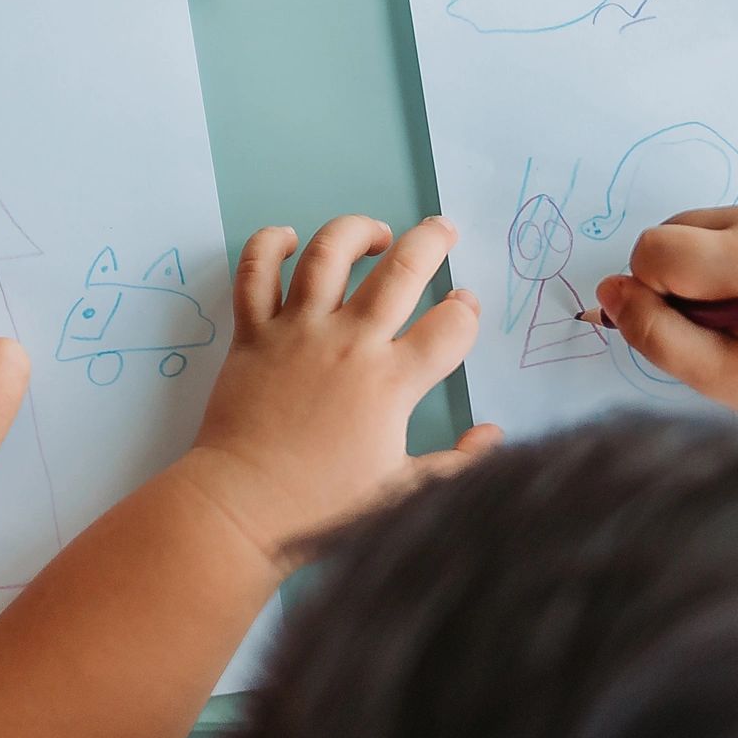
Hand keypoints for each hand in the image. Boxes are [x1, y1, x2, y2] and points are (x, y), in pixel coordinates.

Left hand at [181, 216, 496, 566]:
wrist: (243, 507)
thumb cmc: (323, 504)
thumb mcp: (403, 492)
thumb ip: (457, 463)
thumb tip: (495, 435)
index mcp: (392, 382)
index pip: (449, 328)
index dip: (466, 312)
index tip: (465, 305)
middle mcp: (349, 343)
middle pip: (402, 270)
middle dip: (432, 242)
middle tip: (443, 231)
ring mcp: (297, 331)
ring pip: (330, 254)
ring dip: (358, 231)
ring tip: (376, 234)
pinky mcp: (253, 333)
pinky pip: (255, 272)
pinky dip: (269, 244)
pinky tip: (289, 238)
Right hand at [594, 201, 737, 437]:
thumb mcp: (723, 379)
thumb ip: (658, 335)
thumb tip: (609, 292)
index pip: (655, 251)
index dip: (656, 297)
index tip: (700, 333)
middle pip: (666, 237)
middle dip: (675, 287)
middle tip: (725, 334)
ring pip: (683, 234)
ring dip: (693, 280)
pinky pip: (709, 234)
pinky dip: (713, 270)